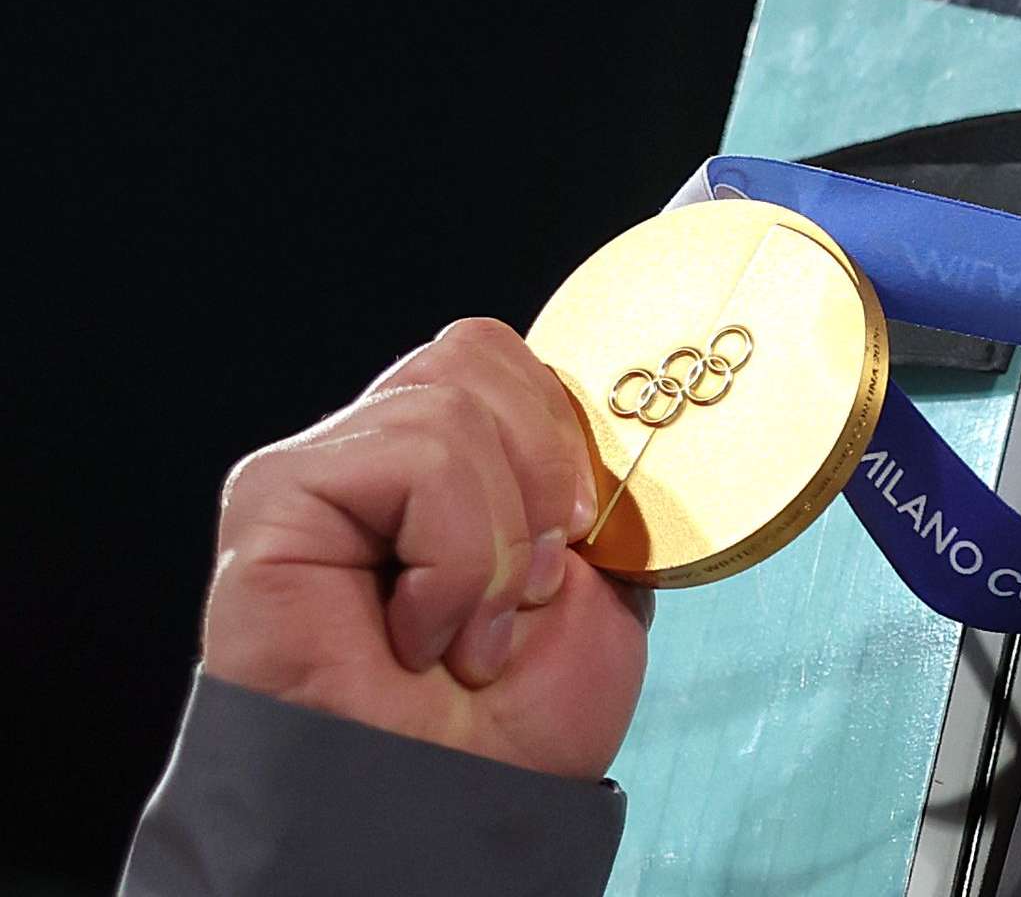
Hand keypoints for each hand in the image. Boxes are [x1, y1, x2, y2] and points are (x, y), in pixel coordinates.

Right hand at [203, 318, 649, 778]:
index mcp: (448, 466)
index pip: (505, 359)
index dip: (562, 436)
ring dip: (496, 541)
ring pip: (448, 404)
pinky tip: (417, 634)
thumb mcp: (600, 585)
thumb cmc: (511, 725)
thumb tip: (604, 411)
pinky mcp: (273, 500)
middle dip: (540, 477)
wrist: (449, 809)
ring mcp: (318, 472)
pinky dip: (452, 555)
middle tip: (526, 593)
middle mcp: (375, 457)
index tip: (577, 541)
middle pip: (475, 355)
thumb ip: (588, 488)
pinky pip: (406, 456)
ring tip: (466, 634)